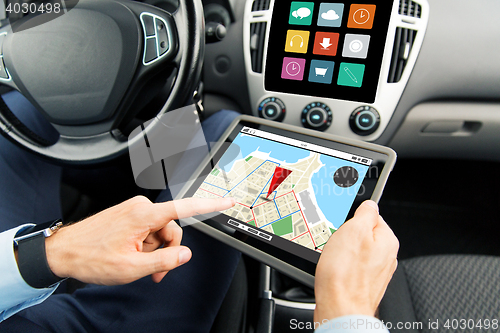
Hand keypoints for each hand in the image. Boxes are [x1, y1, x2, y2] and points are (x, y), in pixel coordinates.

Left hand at [45, 196, 234, 284]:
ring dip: (155, 252)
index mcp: (143, 214)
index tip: (227, 200)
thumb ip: (164, 260)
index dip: (209, 205)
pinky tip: (133, 257)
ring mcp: (134, 211)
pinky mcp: (129, 216)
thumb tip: (185, 255)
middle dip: (167, 252)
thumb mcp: (132, 267)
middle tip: (156, 272)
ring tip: (139, 266)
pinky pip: (149, 231)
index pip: (184, 208)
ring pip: (160, 232)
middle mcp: (140, 207)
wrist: (63, 252)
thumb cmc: (91, 257)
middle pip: (172, 229)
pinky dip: (146, 247)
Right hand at [314, 200, 398, 321]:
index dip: (353, 217)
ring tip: (333, 259)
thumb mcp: (353, 230)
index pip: (371, 216)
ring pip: (354, 252)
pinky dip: (340, 267)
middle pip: (361, 234)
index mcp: (387, 240)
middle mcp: (385, 257)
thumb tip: (370, 204)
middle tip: (336, 242)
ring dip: (341, 252)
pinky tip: (333, 271)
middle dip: (345, 236)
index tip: (342, 223)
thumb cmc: (345, 274)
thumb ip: (365, 213)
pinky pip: (350, 267)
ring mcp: (375, 272)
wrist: (339, 310)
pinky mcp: (362, 284)